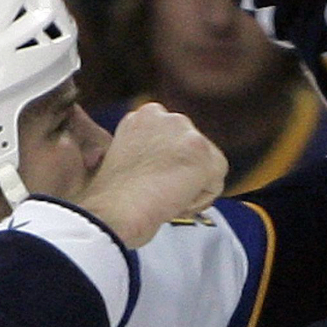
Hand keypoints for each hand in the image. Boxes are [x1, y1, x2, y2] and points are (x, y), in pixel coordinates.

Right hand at [76, 103, 226, 247]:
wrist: (111, 212)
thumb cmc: (113, 198)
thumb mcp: (129, 157)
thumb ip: (154, 151)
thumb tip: (175, 165)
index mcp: (145, 114)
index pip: (176, 142)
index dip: (166, 167)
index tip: (149, 180)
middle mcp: (167, 116)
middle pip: (195, 151)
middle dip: (182, 174)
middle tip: (157, 191)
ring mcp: (186, 133)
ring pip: (207, 168)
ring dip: (190, 189)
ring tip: (162, 197)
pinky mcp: (201, 153)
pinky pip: (215, 185)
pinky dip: (198, 201)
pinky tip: (173, 201)